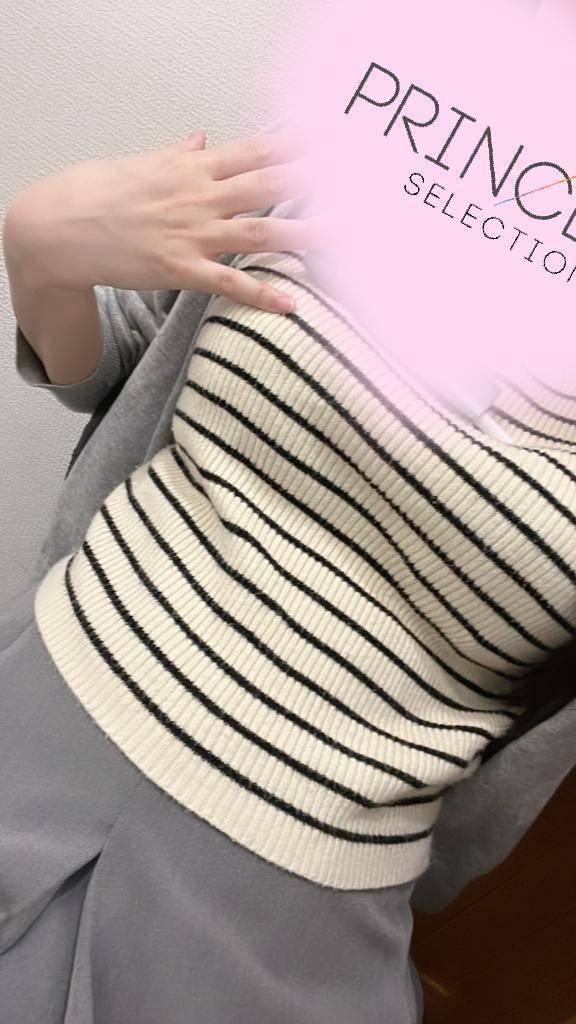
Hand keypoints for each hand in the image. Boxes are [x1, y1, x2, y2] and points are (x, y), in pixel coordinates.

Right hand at [6, 128, 318, 312]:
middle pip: (269, 184)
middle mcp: (200, 196)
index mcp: (194, 169)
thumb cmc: (100, 193)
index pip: (256, 151)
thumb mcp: (144, 165)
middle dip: (316, 181)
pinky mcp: (179, 269)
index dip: (297, 144)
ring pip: (258, 231)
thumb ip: (180, 155)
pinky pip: (229, 283)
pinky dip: (261, 294)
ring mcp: (192, 233)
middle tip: (357, 181)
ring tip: (344, 237)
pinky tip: (290, 303)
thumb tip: (201, 138)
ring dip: (303, 234)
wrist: (61, 226)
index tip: (332, 139)